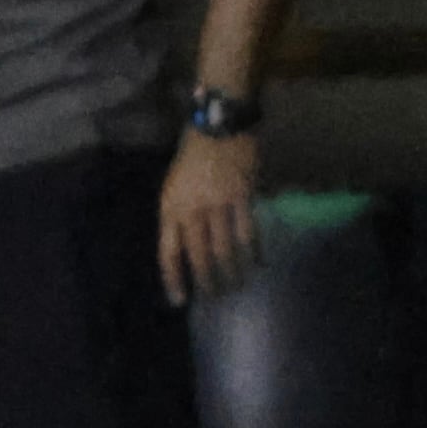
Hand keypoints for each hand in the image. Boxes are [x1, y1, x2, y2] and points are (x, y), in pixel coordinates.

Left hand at [158, 128, 262, 304]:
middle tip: (216, 298)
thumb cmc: (194, 154)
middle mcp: (191, 210)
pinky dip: (253, 252)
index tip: (179, 301)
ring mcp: (218, 205)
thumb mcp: (175, 185)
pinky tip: (258, 264)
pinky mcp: (243, 199)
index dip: (173, 279)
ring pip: (225, 250)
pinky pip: (248, 233)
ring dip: (232, 272)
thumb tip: (189, 246)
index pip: (168, 252)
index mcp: (170, 207)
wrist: (219, 125)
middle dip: (207, 282)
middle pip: (199, 256)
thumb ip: (180, 214)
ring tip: (238, 286)